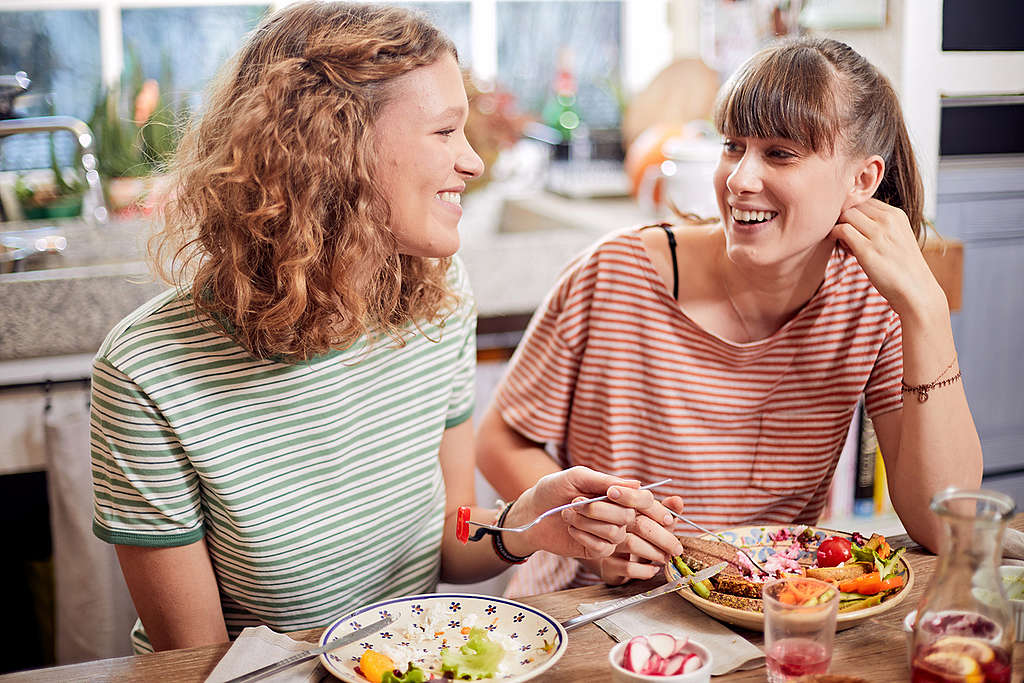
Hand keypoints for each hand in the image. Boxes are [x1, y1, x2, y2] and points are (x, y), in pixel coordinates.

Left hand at [505, 467, 673, 560]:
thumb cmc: (553, 490)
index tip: (610, 493)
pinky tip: (571, 529)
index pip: (641, 499)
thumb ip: (604, 481)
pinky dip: (584, 536)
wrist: (531, 513)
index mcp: (616, 495)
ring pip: (614, 533)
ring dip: (587, 522)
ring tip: (567, 514)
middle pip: (627, 517)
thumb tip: (637, 484)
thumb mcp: (577, 477)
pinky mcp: (597, 550)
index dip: (631, 498)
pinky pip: (603, 548)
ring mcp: (608, 534)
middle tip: (574, 501)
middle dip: (598, 509)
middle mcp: (617, 515)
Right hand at [588, 496, 686, 584]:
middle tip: (677, 549)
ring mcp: (608, 544)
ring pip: (632, 544)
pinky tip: (653, 569)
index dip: (659, 511)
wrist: (614, 561)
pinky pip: (628, 567)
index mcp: (624, 506)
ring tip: (666, 558)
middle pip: (640, 524)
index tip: (670, 521)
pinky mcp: (607, 565)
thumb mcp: (654, 521)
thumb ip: (666, 511)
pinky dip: (645, 570)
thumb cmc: (638, 536)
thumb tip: (678, 500)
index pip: (641, 502)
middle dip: (664, 538)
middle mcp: (612, 523)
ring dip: (655, 553)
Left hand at [831, 198, 946, 318]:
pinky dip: (835, 236)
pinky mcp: (866, 250)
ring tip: (847, 245)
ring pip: (845, 215)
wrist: (915, 290)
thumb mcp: (896, 237)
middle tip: (847, 237)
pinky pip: (841, 230)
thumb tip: (853, 218)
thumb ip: (880, 225)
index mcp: (896, 214)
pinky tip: (845, 249)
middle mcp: (888, 220)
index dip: (855, 212)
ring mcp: (878, 234)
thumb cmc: (902, 267)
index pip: (865, 200)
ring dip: (839, 227)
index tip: (856, 229)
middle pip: (853, 205)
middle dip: (844, 218)